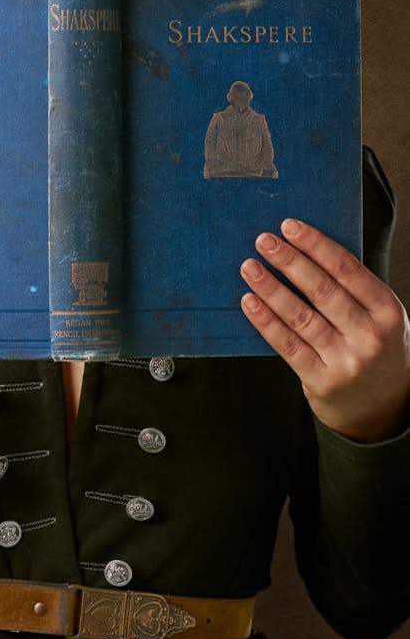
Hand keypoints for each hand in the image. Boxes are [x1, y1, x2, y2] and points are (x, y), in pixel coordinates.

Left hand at [240, 218, 409, 442]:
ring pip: (301, 316)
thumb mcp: (382, 318)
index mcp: (387, 311)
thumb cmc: (377, 352)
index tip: (289, 227)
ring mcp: (346, 360)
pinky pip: (288, 345)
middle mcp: (369, 335)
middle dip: (289, 261)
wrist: (385, 411)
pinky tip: (250, 302)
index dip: (315, 245)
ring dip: (271, 288)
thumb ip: (354, 291)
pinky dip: (266, 322)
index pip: (347, 269)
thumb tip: (305, 251)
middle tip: (264, 241)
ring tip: (249, 267)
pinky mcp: (322, 381)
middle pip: (322, 290)